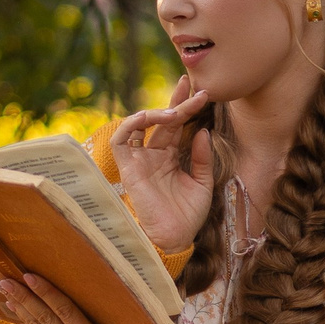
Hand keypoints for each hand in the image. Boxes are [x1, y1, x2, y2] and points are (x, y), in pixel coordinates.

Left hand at [0, 272, 149, 323]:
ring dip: (21, 308)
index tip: (28, 275)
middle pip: (46, 320)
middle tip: (3, 280)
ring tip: (4, 290)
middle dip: (23, 298)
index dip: (46, 292)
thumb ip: (102, 310)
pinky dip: (30, 321)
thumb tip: (79, 279)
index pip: (65, 312)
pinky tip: (19, 308)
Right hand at [111, 74, 213, 251]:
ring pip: (141, 124)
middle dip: (177, 101)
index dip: (186, 107)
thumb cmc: (188, 216)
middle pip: (163, 121)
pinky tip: (152, 117)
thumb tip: (202, 131)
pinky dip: (133, 123)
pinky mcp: (128, 168)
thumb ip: (201, 157)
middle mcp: (153, 155)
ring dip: (158, 112)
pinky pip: (122, 139)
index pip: (176, 126)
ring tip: (178, 110)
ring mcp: (139, 160)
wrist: (175, 238)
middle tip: (192, 85)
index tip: (202, 92)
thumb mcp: (202, 183)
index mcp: (170, 158)